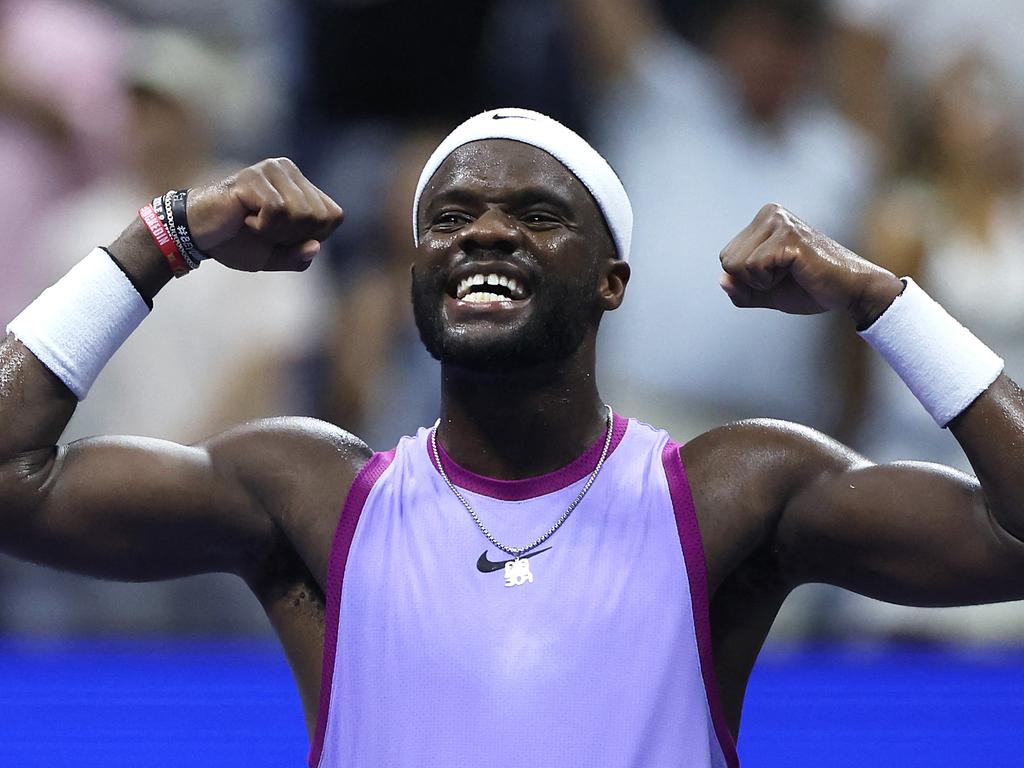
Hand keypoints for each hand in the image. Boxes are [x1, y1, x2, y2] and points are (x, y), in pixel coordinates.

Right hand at [185, 158, 343, 272]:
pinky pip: (278, 210)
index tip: (283, 236)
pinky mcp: (254, 177)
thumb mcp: (274, 257)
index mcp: (301, 186)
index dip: (313, 236)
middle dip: (294, 236)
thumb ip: (298, 257)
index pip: (334, 216)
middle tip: (264, 231)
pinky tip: (244, 219)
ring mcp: (272, 170)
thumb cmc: (236, 242)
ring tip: (253, 224)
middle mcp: (289, 171)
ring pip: (302, 213)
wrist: (196, 235)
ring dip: (277, 232)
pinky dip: (262, 226)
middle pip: (320, 217)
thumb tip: (315, 246)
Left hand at [718, 203, 902, 327]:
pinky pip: (753, 267)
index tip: (778, 275)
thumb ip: (741, 289)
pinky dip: (769, 280)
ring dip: (761, 281)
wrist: (849, 292)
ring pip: (737, 265)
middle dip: (751, 280)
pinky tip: (795, 272)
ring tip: (791, 272)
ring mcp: (779, 222)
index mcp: (763, 220)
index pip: (726, 257)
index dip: (747, 278)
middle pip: (727, 260)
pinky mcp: (788, 237)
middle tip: (785, 275)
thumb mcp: (766, 292)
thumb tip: (721, 280)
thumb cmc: (810, 288)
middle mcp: (770, 213)